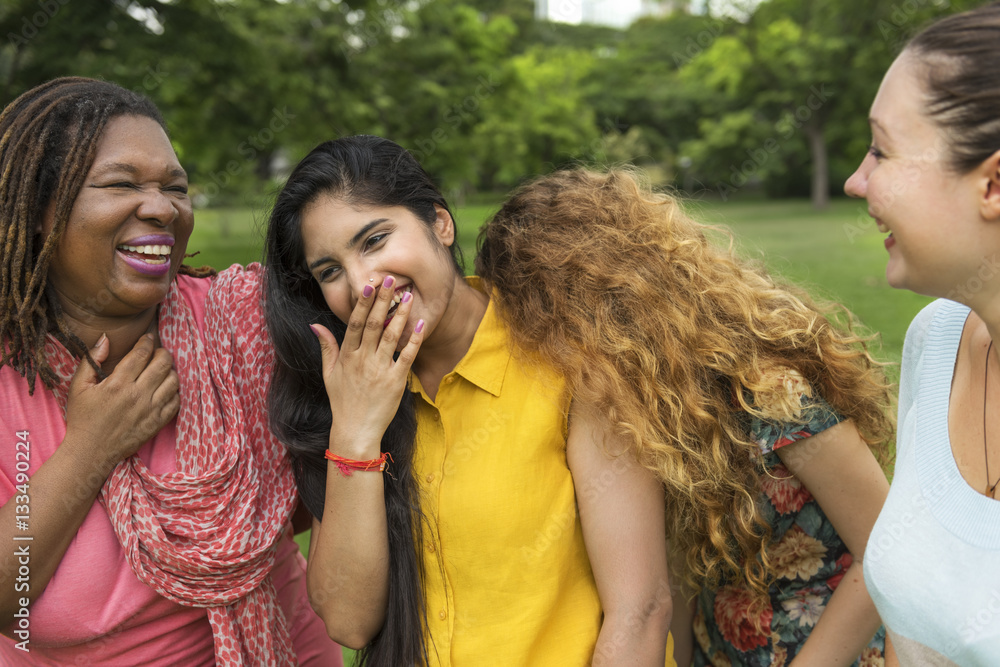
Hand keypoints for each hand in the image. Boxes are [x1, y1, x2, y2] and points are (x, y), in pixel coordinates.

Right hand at [63, 333, 179, 467]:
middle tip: (157, 352)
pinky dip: (174, 391)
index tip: (147, 337)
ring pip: (173, 380)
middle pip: (163, 363)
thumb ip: (91, 360)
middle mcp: (137, 395)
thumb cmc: (83, 418)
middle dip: (162, 352)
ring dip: (170, 371)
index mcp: (118, 383)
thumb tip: (105, 338)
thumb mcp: (79, 387)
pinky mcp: (158, 423)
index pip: (141, 354)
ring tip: (162, 370)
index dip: (147, 341)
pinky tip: (165, 389)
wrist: (90, 452)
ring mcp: (150, 410)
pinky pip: (176, 401)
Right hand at [312, 276, 423, 456]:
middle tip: (392, 279)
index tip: (370, 285)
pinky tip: (421, 323)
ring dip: (401, 314)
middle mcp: (363, 360)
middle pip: (375, 324)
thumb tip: (315, 324)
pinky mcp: (396, 381)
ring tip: (409, 295)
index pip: (356, 323)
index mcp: (347, 356)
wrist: (355, 431)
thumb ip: (326, 347)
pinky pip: (407, 356)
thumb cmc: (342, 402)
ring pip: (392, 336)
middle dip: (383, 300)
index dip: (363, 303)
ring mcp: (380, 370)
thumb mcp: (329, 374)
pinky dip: (414, 339)